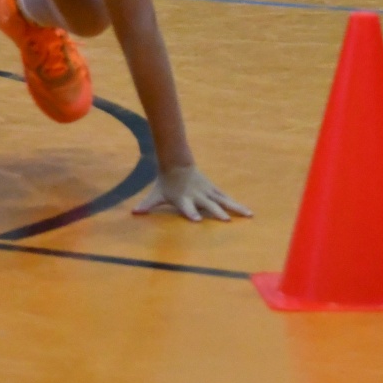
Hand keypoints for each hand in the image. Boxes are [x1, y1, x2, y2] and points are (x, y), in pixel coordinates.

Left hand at [132, 165, 251, 222]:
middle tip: (226, 220)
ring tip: (249, 215)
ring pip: (224, 201)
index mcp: (184, 199)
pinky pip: (226, 198)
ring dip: (236, 208)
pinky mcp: (213, 189)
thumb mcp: (155, 194)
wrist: (176, 162)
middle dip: (217, 212)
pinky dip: (236, 204)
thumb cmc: (166, 182)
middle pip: (209, 206)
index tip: (197, 221)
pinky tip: (247, 212)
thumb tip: (133, 212)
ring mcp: (207, 192)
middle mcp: (197, 196)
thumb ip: (147, 204)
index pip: (188, 208)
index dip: (192, 214)